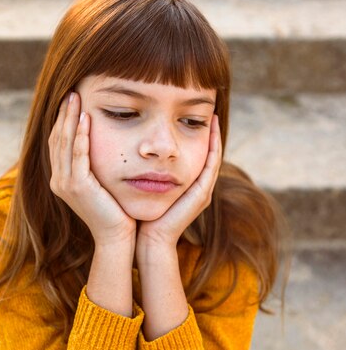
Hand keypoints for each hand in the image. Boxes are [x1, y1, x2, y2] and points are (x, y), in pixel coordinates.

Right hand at [48, 92, 135, 245]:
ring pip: (64, 143)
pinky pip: (78, 155)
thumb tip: (101, 146)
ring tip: (75, 97)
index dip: (63, 121)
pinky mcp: (78, 186)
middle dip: (63, 114)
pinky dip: (80, 135)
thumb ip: (95, 167)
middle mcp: (59, 180)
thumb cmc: (115, 212)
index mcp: (62, 180)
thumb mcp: (101, 185)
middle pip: (57, 139)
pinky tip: (86, 118)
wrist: (116, 238)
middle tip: (71, 91)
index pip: (59, 143)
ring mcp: (65, 184)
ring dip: (69, 118)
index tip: (70, 101)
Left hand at [136, 114, 221, 252]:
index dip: (199, 136)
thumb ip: (146, 172)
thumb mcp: (146, 187)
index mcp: (188, 186)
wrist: (149, 239)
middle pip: (210, 154)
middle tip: (211, 110)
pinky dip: (213, 148)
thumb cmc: (143, 215)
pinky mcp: (202, 194)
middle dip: (211, 133)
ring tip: (213, 116)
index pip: (198, 156)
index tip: (194, 116)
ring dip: (215, 136)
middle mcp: (200, 188)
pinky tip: (210, 131)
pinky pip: (211, 165)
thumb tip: (134, 151)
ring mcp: (203, 191)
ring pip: (214, 157)